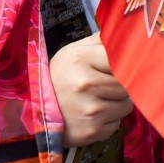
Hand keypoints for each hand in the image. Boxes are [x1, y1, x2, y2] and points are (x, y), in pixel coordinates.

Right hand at [49, 32, 132, 146]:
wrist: (35, 111)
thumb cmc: (60, 78)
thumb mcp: (72, 52)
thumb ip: (98, 41)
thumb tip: (124, 31)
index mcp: (81, 59)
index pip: (123, 59)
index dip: (126, 64)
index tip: (123, 67)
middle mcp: (85, 84)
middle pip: (128, 84)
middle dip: (121, 85)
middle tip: (106, 86)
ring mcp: (90, 110)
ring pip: (127, 105)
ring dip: (117, 104)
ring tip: (98, 101)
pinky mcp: (93, 130)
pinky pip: (117, 124)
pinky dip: (108, 121)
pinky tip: (92, 116)